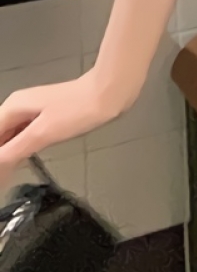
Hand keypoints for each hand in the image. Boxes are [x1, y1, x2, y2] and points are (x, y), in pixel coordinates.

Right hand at [0, 70, 131, 186]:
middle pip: (0, 135)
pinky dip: (21, 148)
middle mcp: (19, 107)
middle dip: (0, 157)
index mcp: (13, 107)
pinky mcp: (50, 115)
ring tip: (6, 175)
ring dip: (7, 154)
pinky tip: (22, 160)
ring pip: (11, 135)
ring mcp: (35, 110)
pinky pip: (26, 133)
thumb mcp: (42, 133)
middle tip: (3, 179)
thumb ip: (13, 150)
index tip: (0, 175)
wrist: (110, 92)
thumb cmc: (77, 111)